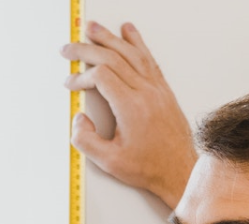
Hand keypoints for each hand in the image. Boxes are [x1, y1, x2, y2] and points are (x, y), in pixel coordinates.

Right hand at [61, 21, 196, 209]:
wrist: (179, 169)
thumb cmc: (147, 167)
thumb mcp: (109, 162)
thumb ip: (86, 140)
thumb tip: (78, 120)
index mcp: (132, 107)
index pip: (102, 76)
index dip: (81, 77)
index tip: (71, 84)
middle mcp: (146, 92)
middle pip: (113, 58)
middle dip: (87, 49)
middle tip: (69, 46)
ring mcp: (156, 88)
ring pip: (131, 53)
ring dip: (109, 38)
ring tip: (93, 28)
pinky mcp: (162, 89)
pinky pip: (148, 58)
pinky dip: (136, 42)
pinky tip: (128, 31)